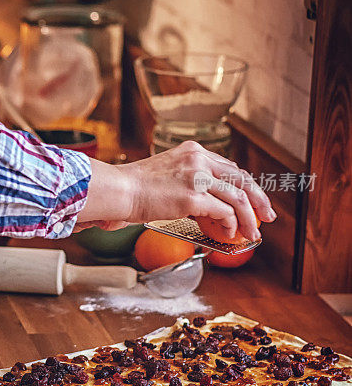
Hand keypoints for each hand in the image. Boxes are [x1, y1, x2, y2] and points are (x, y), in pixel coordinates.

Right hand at [76, 141, 276, 241]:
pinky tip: (229, 233)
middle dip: (259, 199)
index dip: (244, 186)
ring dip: (249, 218)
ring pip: (238, 197)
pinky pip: (224, 212)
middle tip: (267, 215)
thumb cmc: (135, 188)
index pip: (229, 167)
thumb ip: (189, 182)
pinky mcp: (192, 196)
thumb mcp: (167, 174)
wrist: (119, 190)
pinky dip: (231, 225)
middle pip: (241, 178)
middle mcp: (198, 159)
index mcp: (192, 151)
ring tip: (252, 233)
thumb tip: (207, 206)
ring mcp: (196, 177)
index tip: (252, 200)